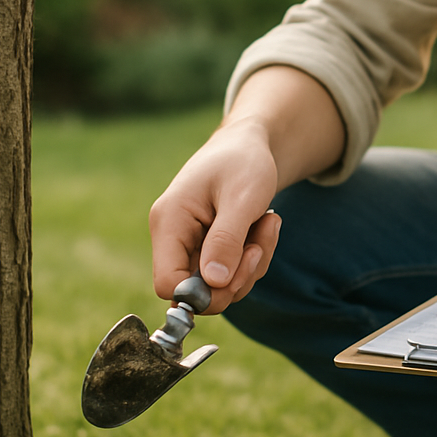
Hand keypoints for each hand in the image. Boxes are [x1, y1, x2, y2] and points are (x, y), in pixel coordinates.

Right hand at [148, 66, 345, 314]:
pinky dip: (255, 258)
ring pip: (220, 286)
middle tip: (260, 244)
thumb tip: (214, 283)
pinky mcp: (209, 249)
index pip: (168, 284)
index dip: (201, 293)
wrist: (250, 144)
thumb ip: (226, 240)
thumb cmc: (243, 162)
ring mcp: (192, 245)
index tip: (234, 274)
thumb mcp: (241, 198)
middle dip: (237, 276)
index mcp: (169, 223)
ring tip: (268, 224)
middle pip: (198, 291)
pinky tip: (265, 226)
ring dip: (252, 265)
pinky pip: (233, 274)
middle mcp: (174, 238)